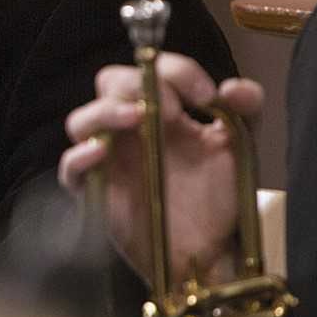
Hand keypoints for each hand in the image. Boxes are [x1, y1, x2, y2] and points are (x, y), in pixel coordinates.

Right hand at [58, 52, 263, 285]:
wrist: (208, 248)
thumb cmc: (217, 196)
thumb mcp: (239, 146)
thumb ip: (246, 110)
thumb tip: (233, 88)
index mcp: (162, 109)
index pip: (154, 69)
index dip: (178, 71)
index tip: (206, 95)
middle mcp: (130, 127)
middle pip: (109, 82)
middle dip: (135, 84)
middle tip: (169, 108)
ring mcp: (108, 157)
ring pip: (81, 120)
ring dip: (106, 111)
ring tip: (137, 118)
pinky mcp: (94, 190)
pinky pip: (69, 167)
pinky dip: (79, 156)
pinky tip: (102, 153)